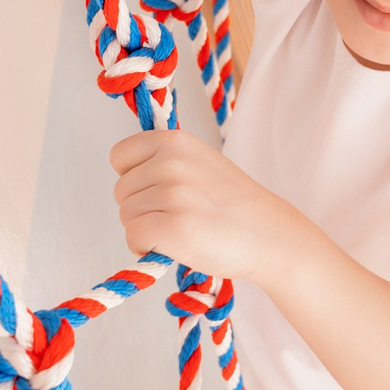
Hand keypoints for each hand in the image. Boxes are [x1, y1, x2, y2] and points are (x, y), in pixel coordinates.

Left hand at [110, 130, 293, 280]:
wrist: (270, 235)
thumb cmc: (233, 204)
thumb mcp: (200, 162)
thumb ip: (165, 161)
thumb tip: (126, 176)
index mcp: (176, 141)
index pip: (119, 156)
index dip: (132, 178)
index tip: (156, 191)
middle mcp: (172, 162)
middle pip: (121, 191)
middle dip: (141, 208)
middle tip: (177, 215)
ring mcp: (173, 194)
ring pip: (126, 216)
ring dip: (145, 229)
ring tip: (180, 230)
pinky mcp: (174, 227)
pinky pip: (134, 237)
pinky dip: (146, 248)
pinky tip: (173, 246)